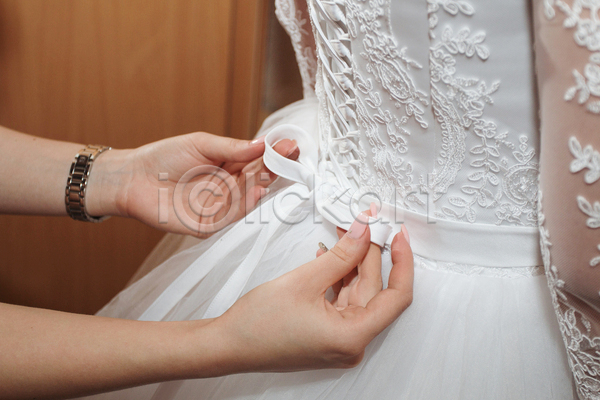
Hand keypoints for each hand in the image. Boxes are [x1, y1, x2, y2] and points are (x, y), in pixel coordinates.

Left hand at [86, 132, 298, 236]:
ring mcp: (219, 208)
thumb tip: (262, 144)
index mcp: (229, 167)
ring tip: (272, 173)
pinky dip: (244, 206)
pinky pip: (230, 218)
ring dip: (262, 187)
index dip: (274, 155)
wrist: (132, 177)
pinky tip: (255, 191)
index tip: (290, 145)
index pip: (258, 162)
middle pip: (257, 180)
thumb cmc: (164, 157)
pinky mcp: (207, 225)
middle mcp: (228, 189)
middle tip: (289, 156)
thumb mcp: (201, 144)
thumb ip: (232, 147)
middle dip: (274, 169)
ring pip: (247, 200)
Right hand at [208, 215, 413, 373]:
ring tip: (342, 236)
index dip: (402, 262)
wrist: (228, 344)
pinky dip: (338, 278)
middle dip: (367, 255)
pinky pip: (342, 301)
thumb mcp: (304, 281)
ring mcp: (339, 340)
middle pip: (373, 291)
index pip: (396, 297)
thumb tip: (364, 233)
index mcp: (352, 336)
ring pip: (357, 294)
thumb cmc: (258, 325)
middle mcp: (351, 343)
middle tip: (362, 224)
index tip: (399, 237)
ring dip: (350, 264)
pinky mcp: (327, 334)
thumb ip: (341, 255)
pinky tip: (328, 258)